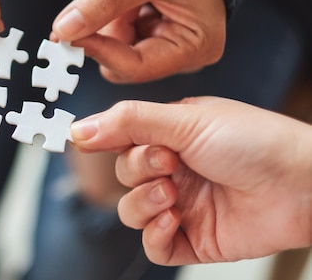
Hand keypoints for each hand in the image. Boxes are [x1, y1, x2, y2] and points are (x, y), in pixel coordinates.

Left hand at [52, 0, 225, 82]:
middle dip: (108, 33)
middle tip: (106, 4)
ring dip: (110, 23)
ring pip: (115, 51)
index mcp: (198, 46)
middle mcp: (186, 56)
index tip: (66, 35)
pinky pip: (117, 40)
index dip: (99, 51)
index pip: (137, 67)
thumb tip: (65, 29)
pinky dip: (112, 20)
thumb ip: (105, 0)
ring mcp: (168, 50)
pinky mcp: (151, 41)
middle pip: (123, 64)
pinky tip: (129, 3)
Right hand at [70, 96, 311, 264]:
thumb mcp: (185, 120)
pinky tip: (173, 220)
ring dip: (144, 203)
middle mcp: (174, 169)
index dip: (107, 142)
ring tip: (173, 194)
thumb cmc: (255, 142)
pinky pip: (154, 246)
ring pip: (132, 211)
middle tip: (168, 162)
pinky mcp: (194, 238)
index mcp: (170, 135)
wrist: (303, 185)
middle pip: (123, 176)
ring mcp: (183, 204)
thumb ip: (128, 122)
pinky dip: (155, 235)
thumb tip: (78, 129)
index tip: (89, 142)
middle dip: (139, 171)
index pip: (119, 140)